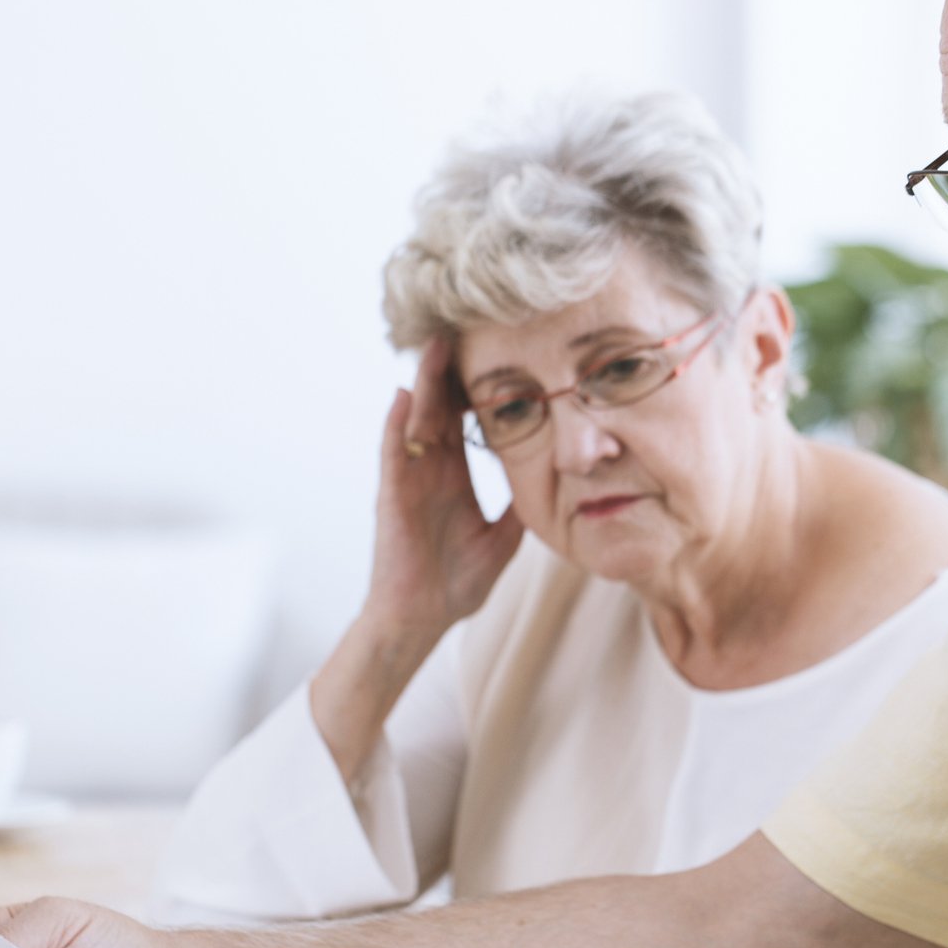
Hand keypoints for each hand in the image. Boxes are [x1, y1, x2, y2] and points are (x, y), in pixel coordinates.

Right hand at [366, 335, 523, 636]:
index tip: (499, 352)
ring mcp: (409, 480)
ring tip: (435, 345)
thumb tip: (554, 481)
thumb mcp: (503, 539)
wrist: (422, 619)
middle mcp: (430, 471)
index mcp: (455, 477)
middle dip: (451, 370)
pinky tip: (405, 395)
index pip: (467, 421)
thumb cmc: (456, 583)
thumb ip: (519, 506)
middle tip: (466, 328)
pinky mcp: (392, 496)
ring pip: (417, 420)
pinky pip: (393, 454)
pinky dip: (397, 425)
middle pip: (441, 409)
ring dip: (425, 383)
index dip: (479, 387)